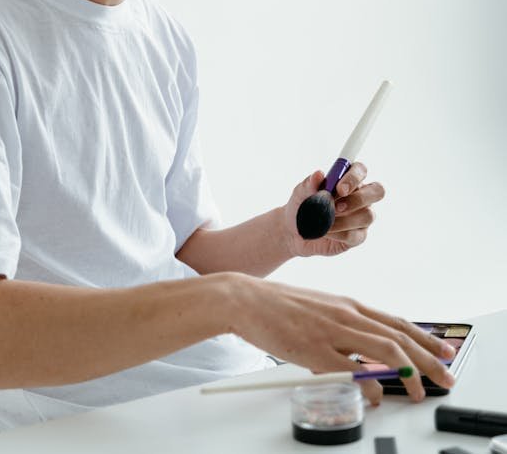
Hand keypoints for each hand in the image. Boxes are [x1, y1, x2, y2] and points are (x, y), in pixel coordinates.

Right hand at [231, 277, 456, 404]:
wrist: (247, 299)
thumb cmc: (280, 306)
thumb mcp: (320, 309)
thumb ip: (344, 326)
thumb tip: (364, 351)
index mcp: (348, 305)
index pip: (397, 321)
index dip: (425, 337)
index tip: (444, 351)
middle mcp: (346, 315)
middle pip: (399, 336)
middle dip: (429, 359)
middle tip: (447, 377)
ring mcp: (332, 331)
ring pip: (384, 349)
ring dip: (408, 372)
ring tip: (419, 391)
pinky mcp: (314, 349)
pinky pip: (350, 369)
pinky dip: (370, 384)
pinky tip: (377, 396)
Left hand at [283, 163, 384, 258]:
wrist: (295, 231)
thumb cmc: (302, 205)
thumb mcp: (301, 192)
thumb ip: (310, 183)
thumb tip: (319, 173)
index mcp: (348, 179)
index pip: (361, 170)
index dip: (354, 177)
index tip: (338, 188)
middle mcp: (361, 196)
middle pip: (378, 191)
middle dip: (359, 198)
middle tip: (337, 206)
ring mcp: (362, 216)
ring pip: (367, 215)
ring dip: (345, 220)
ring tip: (325, 223)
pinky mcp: (358, 236)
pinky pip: (356, 235)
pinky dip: (339, 234)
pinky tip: (325, 232)